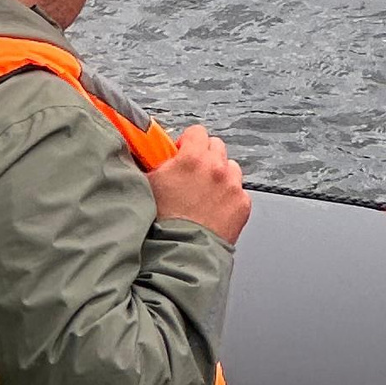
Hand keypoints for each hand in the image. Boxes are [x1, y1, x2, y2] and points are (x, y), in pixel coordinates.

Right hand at [148, 126, 250, 243]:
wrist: (182, 253)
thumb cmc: (162, 221)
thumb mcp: (148, 183)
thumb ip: (150, 160)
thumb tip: (144, 148)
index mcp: (193, 157)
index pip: (197, 131)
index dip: (186, 142)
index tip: (181, 153)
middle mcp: (217, 167)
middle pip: (216, 146)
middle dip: (204, 155)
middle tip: (192, 172)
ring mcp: (232, 186)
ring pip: (231, 166)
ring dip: (220, 174)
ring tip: (205, 191)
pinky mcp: (242, 205)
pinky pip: (239, 190)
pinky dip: (229, 196)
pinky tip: (215, 208)